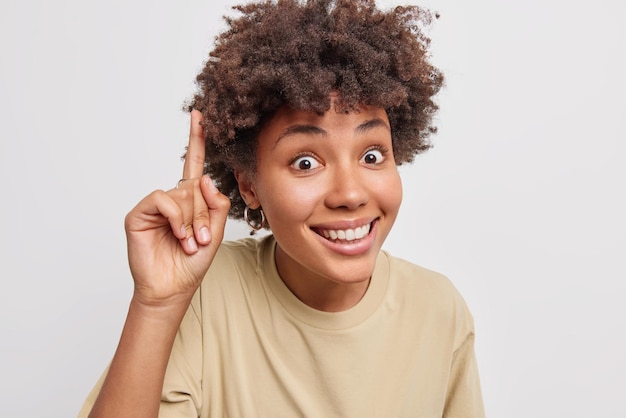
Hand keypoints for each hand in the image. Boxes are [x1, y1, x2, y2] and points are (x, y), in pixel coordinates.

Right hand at [124, 110, 230, 306]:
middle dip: (203, 215)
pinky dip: (175, 217)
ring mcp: (154, 205)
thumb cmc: (192, 263)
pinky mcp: (139, 212)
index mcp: (190, 201)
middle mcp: (172, 199)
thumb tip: (203, 178)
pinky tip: (177, 234)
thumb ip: (215, 204)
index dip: (197, 140)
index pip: (194, 165)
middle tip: (201, 239)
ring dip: (191, 221)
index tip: (200, 115)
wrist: (173, 287)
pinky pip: (163, 199)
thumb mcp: (215, 232)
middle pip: (194, 186)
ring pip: (181, 193)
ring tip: (189, 243)